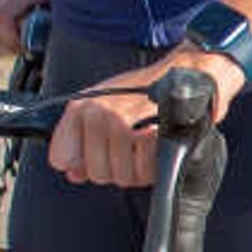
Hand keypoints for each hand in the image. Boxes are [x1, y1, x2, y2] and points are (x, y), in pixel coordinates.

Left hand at [47, 50, 235, 187]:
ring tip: (149, 143)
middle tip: (135, 147)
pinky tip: (159, 143)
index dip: (83, 162)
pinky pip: (143, 171)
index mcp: (80, 108)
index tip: (102, 153)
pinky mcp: (144, 134)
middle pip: (96, 173)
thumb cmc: (149, 90)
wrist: (190, 75)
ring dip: (139, 167)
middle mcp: (95, 115)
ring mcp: (118, 124)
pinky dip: (155, 164)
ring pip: (121, 176)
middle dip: (119, 167)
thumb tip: (73, 172)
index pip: (61, 159)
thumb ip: (84, 142)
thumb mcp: (107, 108)